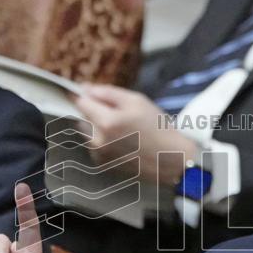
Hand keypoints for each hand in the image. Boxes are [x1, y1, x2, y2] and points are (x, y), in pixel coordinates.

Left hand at [73, 84, 198, 184]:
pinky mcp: (103, 164)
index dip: (86, 95)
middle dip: (94, 112)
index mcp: (106, 122)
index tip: (92, 94)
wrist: (171, 159)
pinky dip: (102, 140)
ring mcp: (99, 154)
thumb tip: (85, 88)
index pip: (81, 103)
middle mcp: (97, 140)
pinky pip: (95, 145)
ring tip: (121, 129)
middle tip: (116, 113)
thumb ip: (108, 93)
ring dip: (97, 126)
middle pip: (82, 118)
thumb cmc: (157, 127)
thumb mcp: (136, 101)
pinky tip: (122, 141)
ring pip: (87, 132)